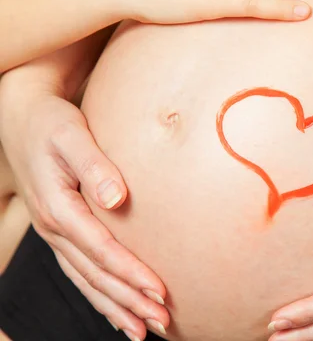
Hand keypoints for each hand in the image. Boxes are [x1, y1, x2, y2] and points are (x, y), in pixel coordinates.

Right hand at [0, 74, 167, 339]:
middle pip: (95, 275)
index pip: (100, 250)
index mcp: (58, 208)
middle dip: (129, 301)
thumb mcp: (72, 135)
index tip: (160, 291)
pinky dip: (99, 294)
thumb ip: (95, 165)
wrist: (22, 119)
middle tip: (163, 322)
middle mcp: (54, 228)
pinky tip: (116, 310)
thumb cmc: (52, 124)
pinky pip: (80, 271)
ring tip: (144, 329)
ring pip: (86, 280)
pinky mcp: (61, 231)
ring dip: (116, 306)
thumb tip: (117, 199)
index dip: (130, 273)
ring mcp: (55, 234)